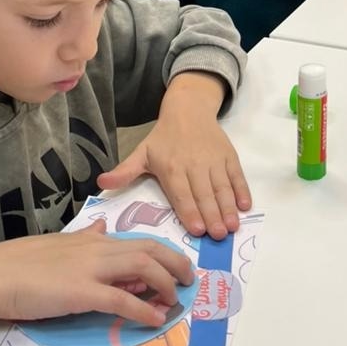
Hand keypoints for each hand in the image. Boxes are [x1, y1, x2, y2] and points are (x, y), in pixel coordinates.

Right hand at [0, 221, 193, 336]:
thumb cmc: (19, 263)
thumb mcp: (58, 243)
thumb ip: (84, 237)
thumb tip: (102, 226)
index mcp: (91, 239)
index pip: (135, 240)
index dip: (160, 253)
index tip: (173, 267)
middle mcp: (96, 248)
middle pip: (148, 248)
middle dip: (174, 263)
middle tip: (189, 280)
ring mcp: (90, 269)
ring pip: (142, 266)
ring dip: (165, 283)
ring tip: (177, 300)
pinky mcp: (82, 292)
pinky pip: (121, 299)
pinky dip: (143, 309)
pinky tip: (156, 319)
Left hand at [98, 73, 251, 239]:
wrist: (188, 109)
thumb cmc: (163, 138)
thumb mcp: (141, 153)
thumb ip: (124, 172)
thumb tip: (100, 185)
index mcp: (171, 167)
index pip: (181, 193)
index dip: (190, 211)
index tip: (197, 230)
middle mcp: (194, 164)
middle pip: (204, 193)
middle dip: (212, 215)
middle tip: (219, 235)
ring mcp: (214, 159)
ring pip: (222, 186)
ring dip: (228, 207)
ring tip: (233, 226)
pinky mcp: (229, 155)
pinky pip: (236, 175)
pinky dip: (242, 190)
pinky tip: (245, 206)